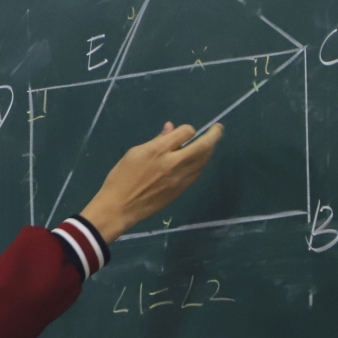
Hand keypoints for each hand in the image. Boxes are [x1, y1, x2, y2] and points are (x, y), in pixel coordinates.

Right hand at [81, 121, 223, 243]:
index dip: (187, 129)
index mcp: (158, 150)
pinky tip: (192, 164)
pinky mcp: (180, 190)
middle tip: (218, 129)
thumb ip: (156, 141)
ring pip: (202, 161)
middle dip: (214, 135)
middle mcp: (173, 163)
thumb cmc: (120, 178)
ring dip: (207, 151)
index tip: (184, 131)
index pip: (186, 132)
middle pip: (203, 146)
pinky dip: (197, 165)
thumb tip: (170, 129)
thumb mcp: (134, 154)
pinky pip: (195, 174)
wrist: (119, 207)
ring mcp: (179, 178)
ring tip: (206, 146)